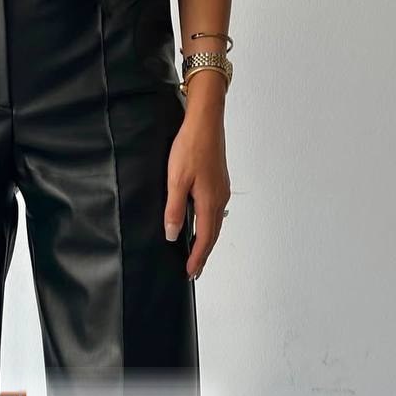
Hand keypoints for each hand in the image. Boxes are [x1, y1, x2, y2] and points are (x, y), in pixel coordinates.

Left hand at [163, 76, 230, 278]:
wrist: (206, 122)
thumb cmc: (191, 147)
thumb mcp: (176, 180)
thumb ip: (174, 209)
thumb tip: (174, 235)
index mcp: (210, 202)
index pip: (204, 239)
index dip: (197, 258)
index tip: (190, 273)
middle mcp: (219, 199)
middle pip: (213, 234)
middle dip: (204, 254)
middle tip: (195, 270)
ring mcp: (221, 190)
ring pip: (215, 223)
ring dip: (207, 240)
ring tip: (198, 252)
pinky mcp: (219, 182)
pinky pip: (215, 211)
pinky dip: (209, 225)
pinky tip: (202, 224)